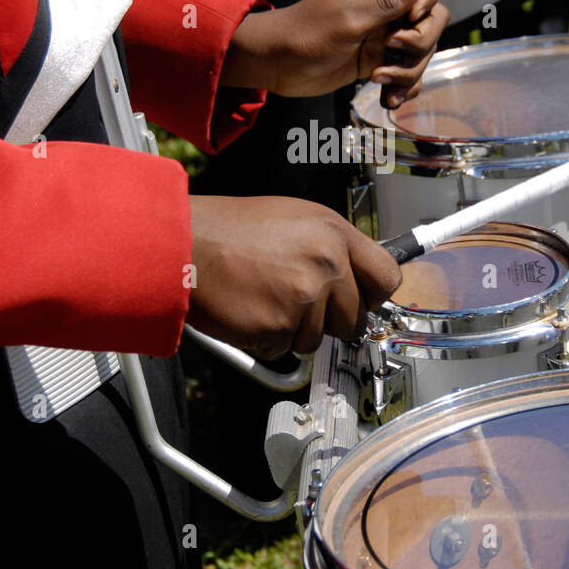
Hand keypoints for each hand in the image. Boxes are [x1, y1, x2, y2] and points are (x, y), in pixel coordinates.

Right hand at [186, 196, 401, 359]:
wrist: (182, 245)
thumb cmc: (229, 230)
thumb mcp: (294, 218)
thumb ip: (331, 247)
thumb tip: (356, 278)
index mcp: (333, 232)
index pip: (387, 277)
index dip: (372, 296)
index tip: (361, 301)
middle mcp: (325, 264)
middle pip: (354, 320)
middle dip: (327, 320)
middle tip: (292, 300)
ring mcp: (302, 298)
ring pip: (317, 339)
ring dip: (292, 329)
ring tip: (262, 296)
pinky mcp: (277, 328)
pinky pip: (283, 349)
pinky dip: (265, 340)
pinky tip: (247, 310)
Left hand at [222, 0, 449, 108]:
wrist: (278, 65)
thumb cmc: (306, 34)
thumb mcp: (348, 18)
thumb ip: (387, 3)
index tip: (409, 19)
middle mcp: (385, 8)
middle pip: (431, 18)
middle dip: (420, 41)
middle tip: (391, 51)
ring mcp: (384, 36)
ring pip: (422, 50)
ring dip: (409, 70)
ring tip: (378, 79)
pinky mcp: (378, 61)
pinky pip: (406, 72)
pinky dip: (403, 86)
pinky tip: (388, 98)